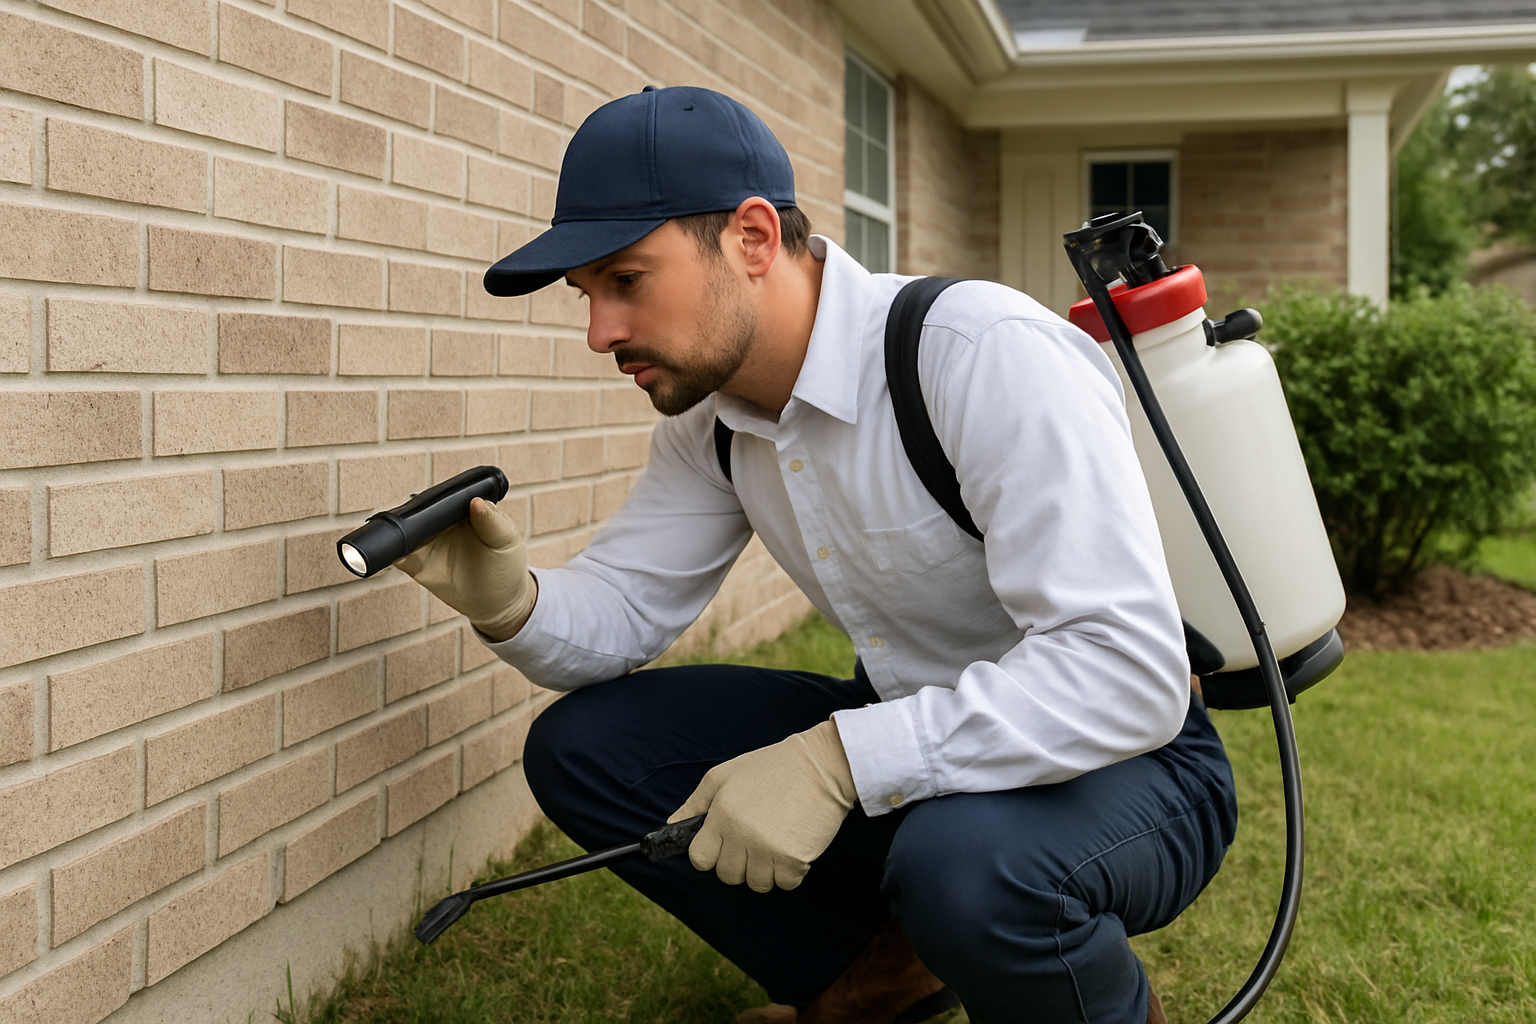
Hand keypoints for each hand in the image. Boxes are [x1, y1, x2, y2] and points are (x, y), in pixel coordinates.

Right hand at [393, 497, 536, 640]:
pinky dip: (391, 552)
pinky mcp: (417, 564)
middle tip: (405, 516)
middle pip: (417, 510)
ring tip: (396, 532)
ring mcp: (427, 543)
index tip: (426, 500)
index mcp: (463, 510)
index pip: (444, 497)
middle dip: (407, 511)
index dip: (433, 497)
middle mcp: (441, 523)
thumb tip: (475, 500)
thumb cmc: (505, 566)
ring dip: (394, 530)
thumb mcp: (506, 541)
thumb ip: (492, 521)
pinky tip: (392, 552)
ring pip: (403, 530)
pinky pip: (398, 555)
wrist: (499, 603)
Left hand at [669, 720, 857, 892]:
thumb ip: (695, 803)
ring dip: (765, 870)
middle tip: (755, 839)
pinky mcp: (794, 859)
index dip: (710, 854)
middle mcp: (741, 835)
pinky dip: (790, 872)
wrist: (822, 764)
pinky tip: (793, 847)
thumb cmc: (771, 768)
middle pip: (727, 875)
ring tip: (775, 842)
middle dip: (738, 862)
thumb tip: (671, 826)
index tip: (724, 845)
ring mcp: (767, 849)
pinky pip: (784, 884)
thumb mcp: (725, 775)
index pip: (700, 859)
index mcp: (721, 814)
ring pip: (755, 884)